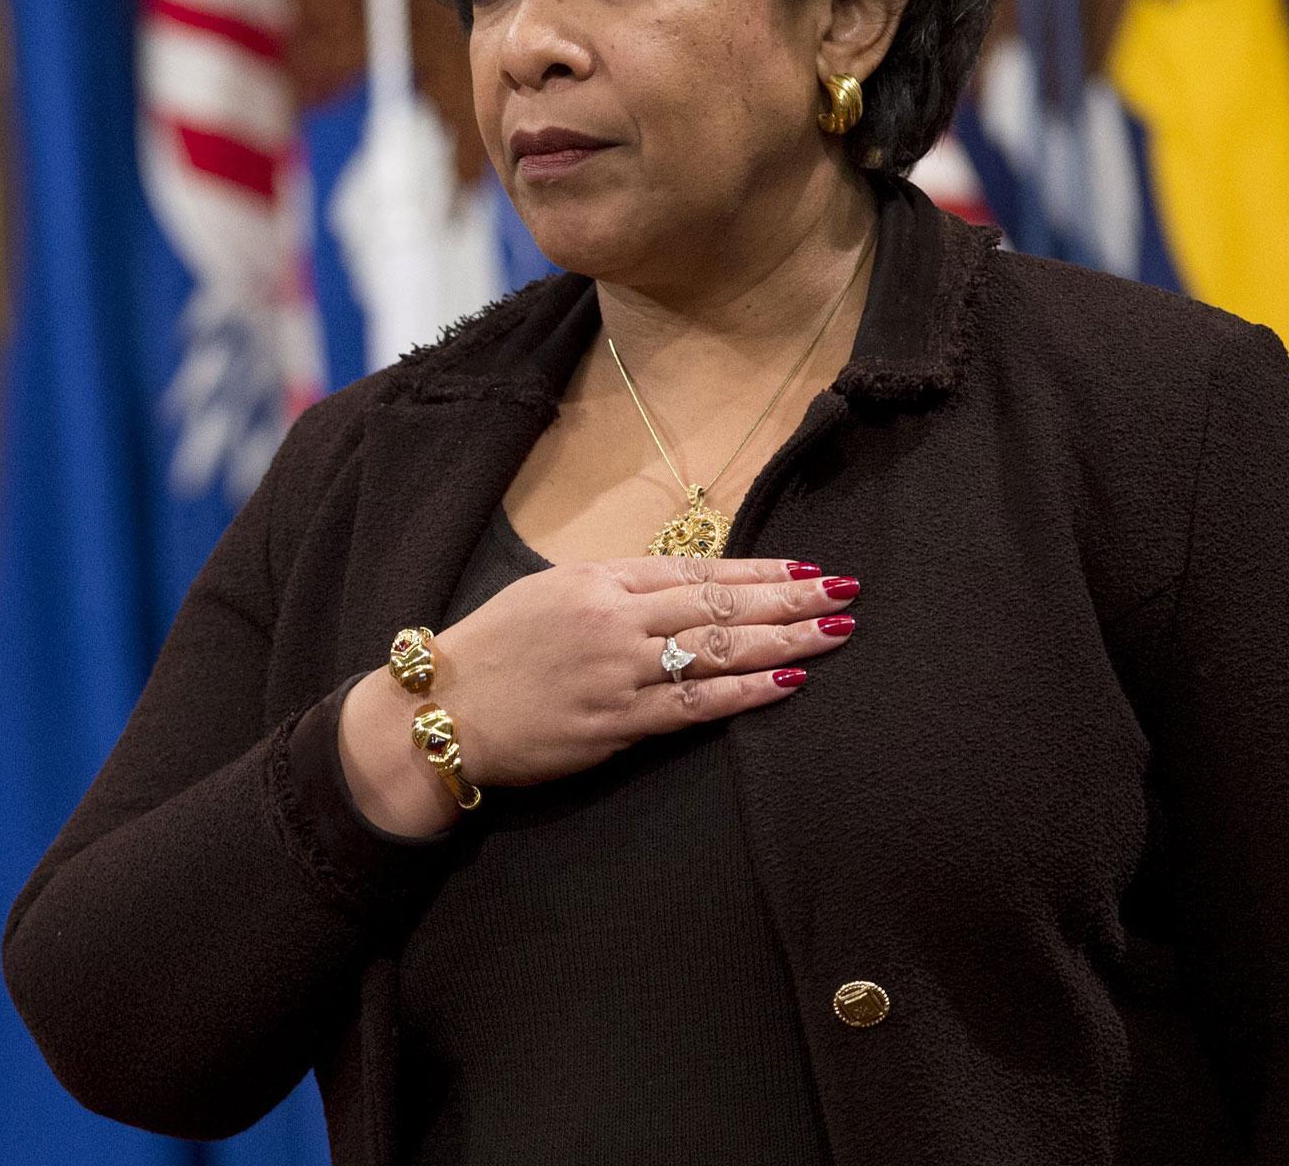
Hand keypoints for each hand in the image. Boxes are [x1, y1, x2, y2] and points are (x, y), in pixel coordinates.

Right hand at [337, 556, 857, 833]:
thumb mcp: (548, 595)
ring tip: (835, 630)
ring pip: (718, 649)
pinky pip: (694, 705)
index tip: (805, 567)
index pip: (695, 570)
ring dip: (784, 639)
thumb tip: (679, 589)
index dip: (756, 569)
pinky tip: (788, 683)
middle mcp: (614, 619)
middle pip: (719, 603)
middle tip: (845, 589)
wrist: (443, 712)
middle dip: (789, 597)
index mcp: (597, 580)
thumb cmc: (493, 651)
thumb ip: (612, 591)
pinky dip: (745, 693)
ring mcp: (617, 671)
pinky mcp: (615, 723)